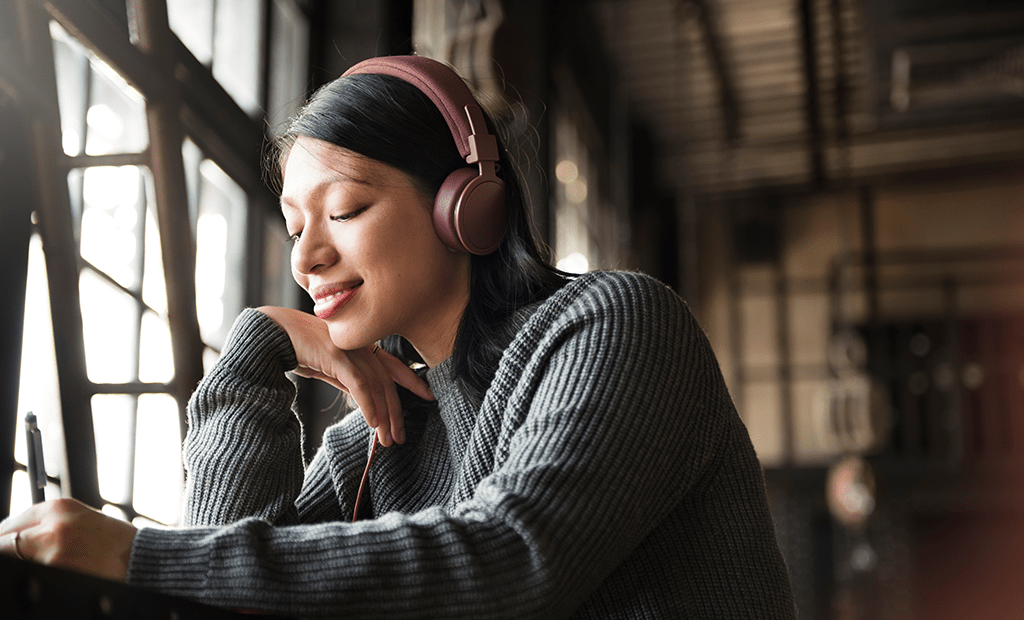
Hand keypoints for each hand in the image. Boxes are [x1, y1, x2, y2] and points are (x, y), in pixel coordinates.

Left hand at [0, 498, 136, 581]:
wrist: (140, 559)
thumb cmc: (114, 544)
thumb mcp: (80, 521)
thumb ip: (48, 526)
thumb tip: (15, 539)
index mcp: (58, 507)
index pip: (11, 522)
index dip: (4, 539)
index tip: (6, 547)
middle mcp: (52, 522)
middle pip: (3, 538)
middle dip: (5, 550)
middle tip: (14, 559)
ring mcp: (51, 546)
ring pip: (8, 555)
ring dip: (16, 562)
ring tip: (31, 568)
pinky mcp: (54, 567)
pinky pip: (27, 572)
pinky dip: (29, 575)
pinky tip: (41, 577)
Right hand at [257, 306, 433, 445]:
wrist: (272, 331)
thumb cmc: (298, 348)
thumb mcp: (328, 366)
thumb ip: (346, 378)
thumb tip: (363, 401)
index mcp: (362, 346)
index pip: (394, 366)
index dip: (412, 381)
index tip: (428, 396)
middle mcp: (361, 346)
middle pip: (388, 382)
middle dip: (397, 412)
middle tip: (401, 437)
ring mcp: (351, 349)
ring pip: (377, 387)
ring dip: (384, 417)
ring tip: (388, 440)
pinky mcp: (338, 356)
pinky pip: (360, 385)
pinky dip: (369, 406)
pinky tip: (374, 423)